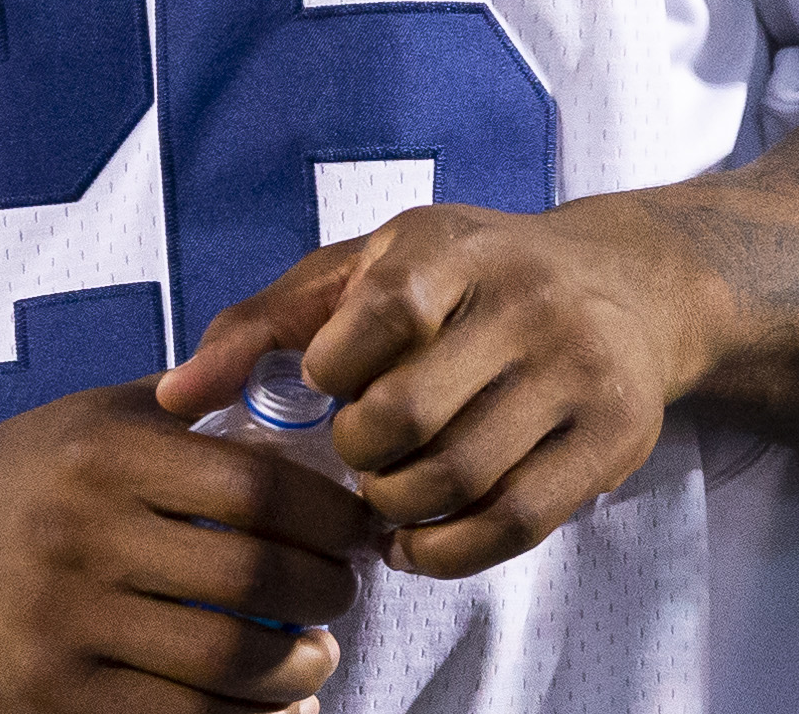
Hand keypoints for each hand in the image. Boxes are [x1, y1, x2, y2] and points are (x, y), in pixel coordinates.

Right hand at [0, 380, 375, 712]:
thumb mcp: (105, 414)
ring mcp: (59, 623)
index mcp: (103, 452)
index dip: (329, 515)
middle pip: (251, 580)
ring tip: (316, 657)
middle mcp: (77, 534)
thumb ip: (201, 410)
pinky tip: (272, 706)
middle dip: (326, 595)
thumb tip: (322, 422)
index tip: (357, 529)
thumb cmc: (37, 473)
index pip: (255, 487)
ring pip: (224, 666)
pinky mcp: (47, 697)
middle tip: (342, 595)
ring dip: (298, 672)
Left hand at [159, 200, 694, 579]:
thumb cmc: (466, 278)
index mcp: (452, 248)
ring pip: (458, 477)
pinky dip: (449, 551)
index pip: (377, 317)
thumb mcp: (367, 269)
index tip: (328, 384)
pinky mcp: (611, 438)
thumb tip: (171, 396)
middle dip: (357, 455)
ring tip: (383, 495)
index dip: (332, 371)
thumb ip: (264, 324)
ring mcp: (577, 371)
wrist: (626, 286)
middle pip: (406, 415)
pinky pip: (515, 523)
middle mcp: (526, 302)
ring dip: (396, 507)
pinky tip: (419, 540)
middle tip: (352, 456)